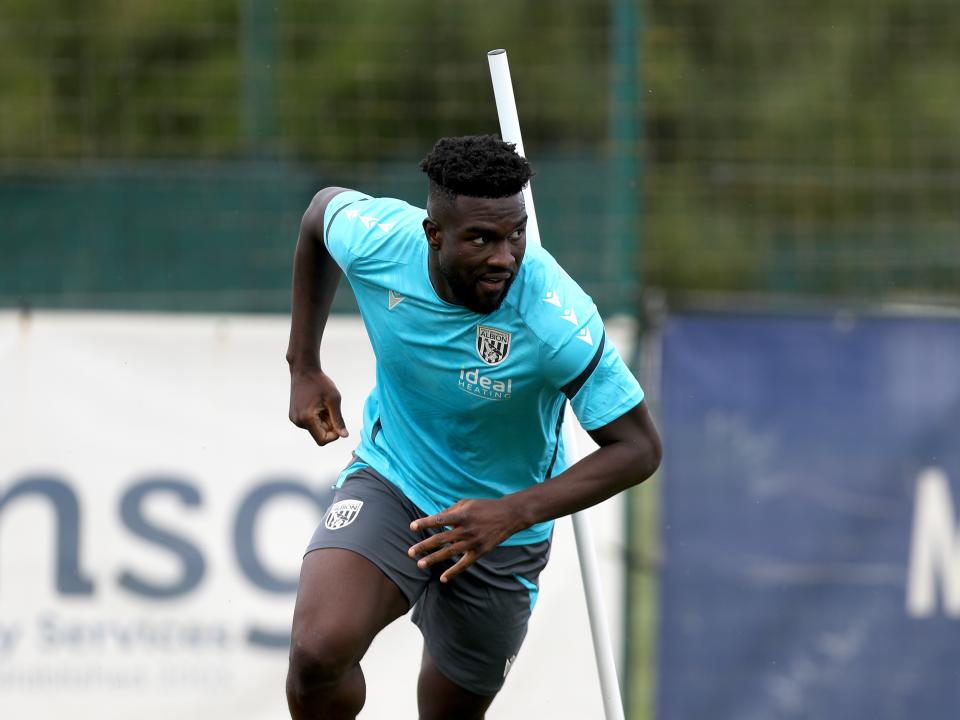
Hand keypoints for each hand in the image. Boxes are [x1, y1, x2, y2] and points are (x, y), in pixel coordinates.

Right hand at [288, 367, 348, 445]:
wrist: (304, 370)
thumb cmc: (321, 382)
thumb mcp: (334, 400)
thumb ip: (338, 420)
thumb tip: (344, 436)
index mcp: (307, 418)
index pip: (322, 440)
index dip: (333, 435)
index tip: (338, 422)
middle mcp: (298, 421)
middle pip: (319, 435)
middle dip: (328, 425)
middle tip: (331, 408)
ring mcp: (294, 419)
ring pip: (314, 429)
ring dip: (323, 421)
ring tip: (323, 404)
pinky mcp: (293, 415)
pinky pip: (308, 423)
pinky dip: (316, 418)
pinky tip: (317, 404)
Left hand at [407, 498, 525, 582]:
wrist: (509, 515)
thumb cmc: (485, 506)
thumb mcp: (467, 503)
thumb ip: (450, 511)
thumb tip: (434, 519)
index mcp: (462, 515)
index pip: (439, 520)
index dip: (425, 523)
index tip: (412, 527)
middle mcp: (466, 529)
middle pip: (440, 539)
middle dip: (424, 546)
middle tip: (410, 552)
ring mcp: (473, 542)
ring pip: (449, 553)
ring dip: (433, 559)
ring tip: (420, 564)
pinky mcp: (480, 552)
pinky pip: (464, 564)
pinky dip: (453, 572)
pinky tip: (442, 578)